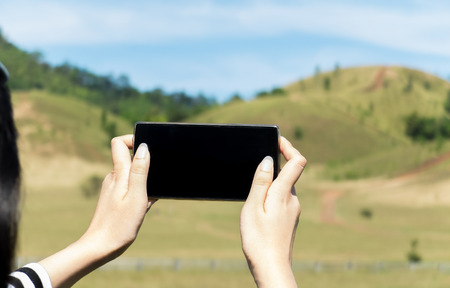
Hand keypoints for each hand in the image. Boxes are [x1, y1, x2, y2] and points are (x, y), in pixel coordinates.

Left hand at [80, 135, 154, 257]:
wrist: (100, 247)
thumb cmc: (120, 225)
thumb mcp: (137, 196)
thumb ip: (141, 171)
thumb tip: (144, 147)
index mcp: (118, 174)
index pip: (119, 143)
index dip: (133, 140)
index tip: (148, 150)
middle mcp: (113, 177)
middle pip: (129, 158)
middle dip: (145, 164)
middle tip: (154, 181)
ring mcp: (113, 188)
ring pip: (132, 174)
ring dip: (145, 181)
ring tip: (147, 199)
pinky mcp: (114, 199)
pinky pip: (131, 187)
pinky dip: (141, 192)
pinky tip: (143, 207)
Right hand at [240, 137, 305, 287]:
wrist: (272, 268)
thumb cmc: (259, 239)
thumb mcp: (254, 207)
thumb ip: (261, 182)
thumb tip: (268, 160)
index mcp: (284, 194)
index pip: (297, 161)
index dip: (288, 147)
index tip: (277, 140)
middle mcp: (293, 200)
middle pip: (290, 172)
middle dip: (275, 164)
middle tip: (257, 162)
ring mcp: (293, 210)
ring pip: (284, 187)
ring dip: (271, 181)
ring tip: (253, 189)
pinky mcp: (290, 219)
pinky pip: (282, 199)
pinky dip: (272, 194)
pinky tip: (258, 207)